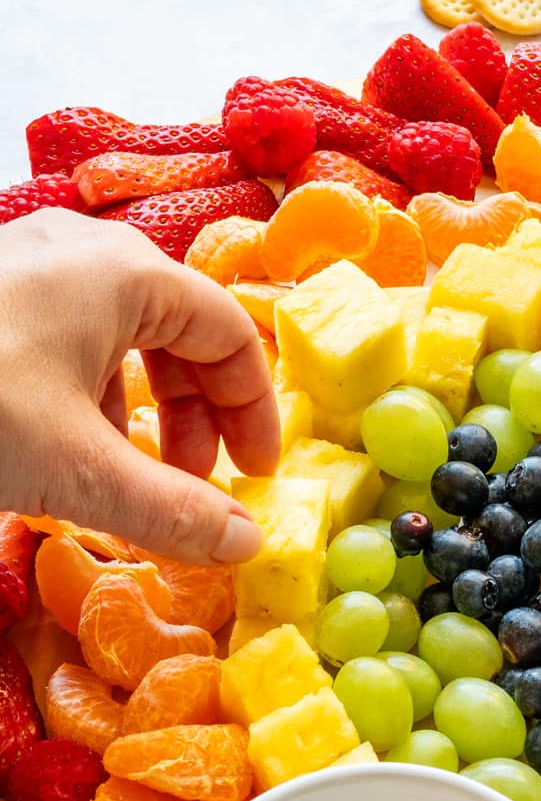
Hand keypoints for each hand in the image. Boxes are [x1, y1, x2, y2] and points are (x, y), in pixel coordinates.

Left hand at [0, 210, 279, 561]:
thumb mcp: (77, 470)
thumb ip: (172, 511)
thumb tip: (244, 546)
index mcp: (125, 272)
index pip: (230, 332)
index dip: (255, 410)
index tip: (254, 476)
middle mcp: (80, 254)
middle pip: (179, 332)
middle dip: (195, 417)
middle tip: (193, 487)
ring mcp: (26, 269)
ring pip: (119, 337)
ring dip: (138, 413)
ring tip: (120, 480)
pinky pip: (64, 340)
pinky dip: (83, 398)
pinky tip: (56, 454)